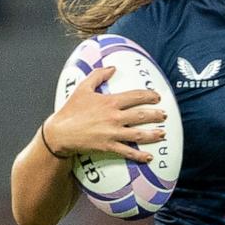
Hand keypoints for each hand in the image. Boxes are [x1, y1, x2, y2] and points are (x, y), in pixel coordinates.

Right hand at [43, 65, 165, 162]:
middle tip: (164, 115)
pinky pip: (127, 151)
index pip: (135, 96)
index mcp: (110, 102)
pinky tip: (149, 157)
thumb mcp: (83, 88)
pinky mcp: (108, 146)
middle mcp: (114, 117)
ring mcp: (112, 133)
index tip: (157, 97)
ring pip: (138, 134)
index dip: (149, 96)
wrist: (60, 132)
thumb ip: (98, 75)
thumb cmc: (71, 110)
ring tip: (162, 134)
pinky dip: (139, 155)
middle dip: (155, 115)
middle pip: (141, 115)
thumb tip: (112, 68)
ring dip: (153, 134)